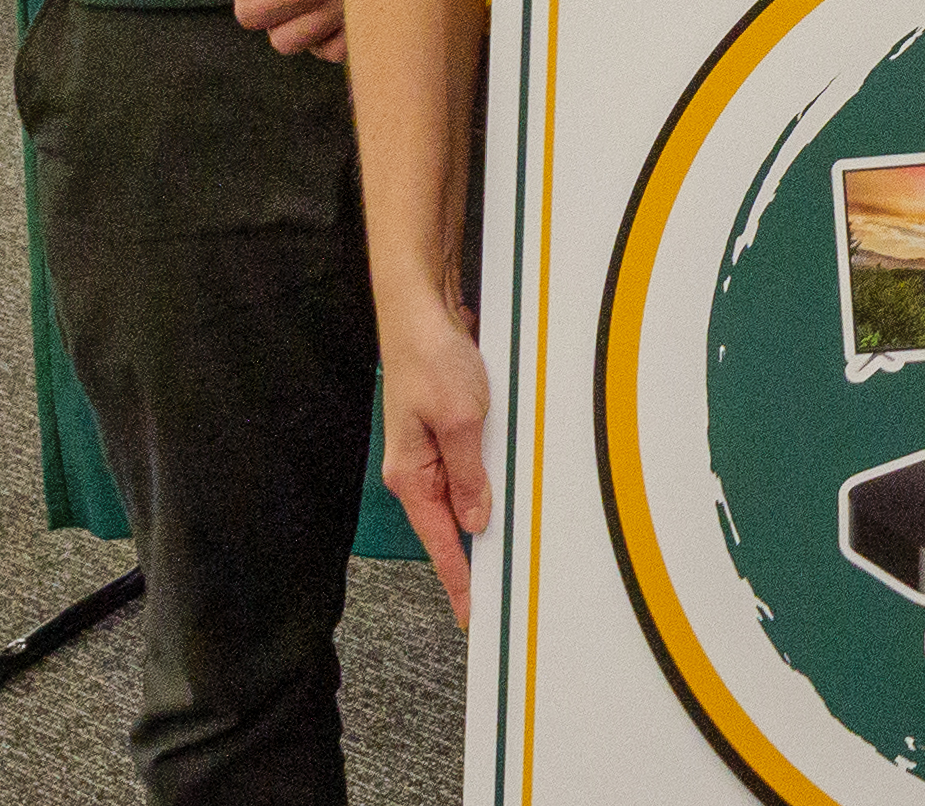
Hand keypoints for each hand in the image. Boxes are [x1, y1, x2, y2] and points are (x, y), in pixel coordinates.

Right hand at [375, 285, 491, 621]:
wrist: (421, 311)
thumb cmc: (431, 359)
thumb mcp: (460, 420)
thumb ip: (469, 474)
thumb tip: (476, 521)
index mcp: (412, 476)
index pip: (439, 542)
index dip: (458, 579)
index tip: (472, 614)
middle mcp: (418, 469)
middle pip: (451, 524)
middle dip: (476, 555)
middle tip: (503, 590)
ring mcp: (432, 450)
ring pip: (464, 495)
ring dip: (487, 514)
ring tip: (512, 547)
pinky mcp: (447, 429)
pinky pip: (470, 467)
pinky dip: (488, 481)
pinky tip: (507, 491)